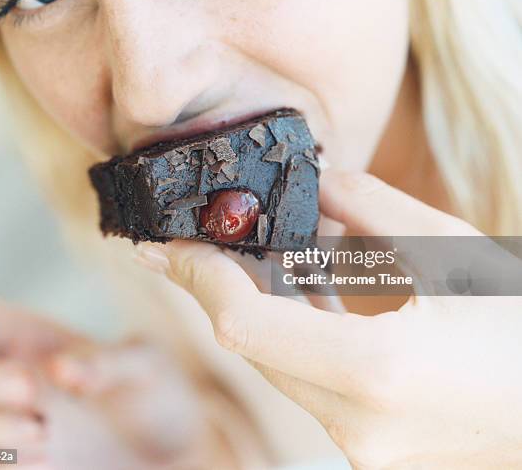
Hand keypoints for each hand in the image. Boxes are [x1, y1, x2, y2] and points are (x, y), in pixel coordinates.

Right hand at [0, 293, 208, 469]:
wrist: (175, 447)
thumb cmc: (155, 390)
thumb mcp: (145, 363)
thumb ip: (107, 361)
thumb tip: (60, 370)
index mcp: (31, 335)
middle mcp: (10, 375)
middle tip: (28, 389)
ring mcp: (10, 423)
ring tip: (44, 432)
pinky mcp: (20, 464)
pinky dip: (2, 462)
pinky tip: (48, 458)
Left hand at [133, 169, 521, 468]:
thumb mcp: (451, 249)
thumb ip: (367, 209)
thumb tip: (311, 182)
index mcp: (377, 372)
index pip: (245, 324)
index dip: (202, 277)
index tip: (173, 243)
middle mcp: (358, 425)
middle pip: (252, 345)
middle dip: (220, 286)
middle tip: (198, 240)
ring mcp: (363, 448)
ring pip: (277, 363)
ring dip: (259, 306)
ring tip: (252, 252)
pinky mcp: (370, 449)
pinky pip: (308, 381)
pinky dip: (296, 331)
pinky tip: (303, 287)